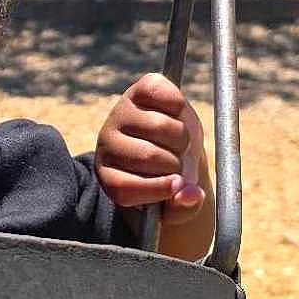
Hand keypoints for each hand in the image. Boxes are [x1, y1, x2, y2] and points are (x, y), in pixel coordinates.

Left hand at [94, 73, 209, 224]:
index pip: (124, 187)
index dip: (155, 190)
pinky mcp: (140, 90)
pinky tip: (177, 116)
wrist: (174, 147)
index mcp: (109, 177)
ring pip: (161, 127)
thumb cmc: (169, 180)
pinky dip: (180, 107)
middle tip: (178, 164)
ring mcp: (122, 114)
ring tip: (179, 144)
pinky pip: (167, 96)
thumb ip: (182, 208)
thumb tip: (190, 194)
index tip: (176, 187)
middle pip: (149, 156)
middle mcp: (108, 143)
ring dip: (182, 139)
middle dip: (175, 164)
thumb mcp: (172, 204)